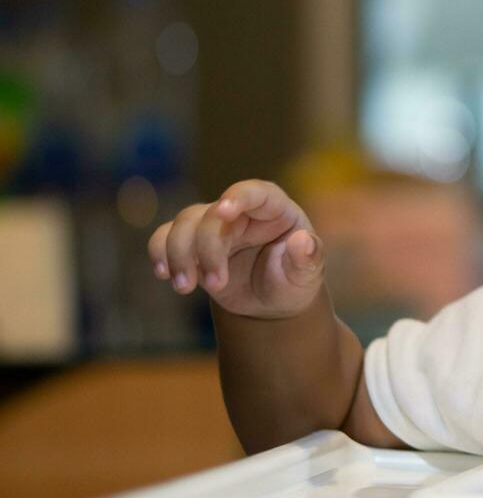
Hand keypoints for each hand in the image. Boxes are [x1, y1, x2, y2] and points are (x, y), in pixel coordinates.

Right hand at [149, 179, 324, 319]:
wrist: (270, 305)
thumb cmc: (293, 283)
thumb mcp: (307, 276)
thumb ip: (308, 259)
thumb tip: (303, 242)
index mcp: (275, 210)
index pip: (256, 192)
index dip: (238, 197)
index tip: (223, 210)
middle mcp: (242, 212)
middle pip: (212, 214)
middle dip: (207, 250)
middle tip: (215, 286)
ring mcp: (214, 225)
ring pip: (184, 223)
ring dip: (179, 254)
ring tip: (185, 287)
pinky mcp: (192, 243)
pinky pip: (166, 236)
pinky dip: (160, 252)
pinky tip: (164, 274)